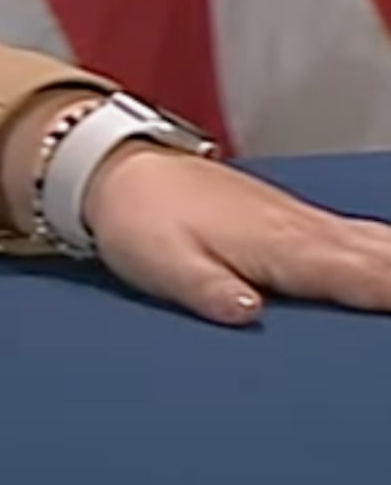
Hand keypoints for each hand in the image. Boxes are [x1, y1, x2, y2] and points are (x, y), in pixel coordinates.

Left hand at [82, 145, 390, 324]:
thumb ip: (206, 290)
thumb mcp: (162, 265)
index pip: (364, 278)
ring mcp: (311, 223)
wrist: (120, 171)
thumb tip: (248, 313)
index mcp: (285, 249)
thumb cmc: (141, 224)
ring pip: (388, 245)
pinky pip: (371, 240)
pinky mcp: (304, 224)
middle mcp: (311, 232)